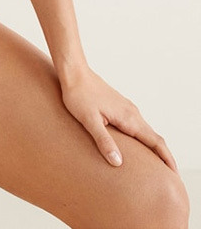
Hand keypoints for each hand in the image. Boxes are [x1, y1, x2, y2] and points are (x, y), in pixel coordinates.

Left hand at [59, 65, 178, 172]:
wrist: (74, 72)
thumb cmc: (79, 95)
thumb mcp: (89, 120)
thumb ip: (103, 141)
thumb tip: (118, 162)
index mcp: (128, 117)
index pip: (155, 141)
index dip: (166, 158)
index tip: (174, 174)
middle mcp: (132, 112)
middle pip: (154, 137)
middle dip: (163, 156)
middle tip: (168, 176)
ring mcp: (126, 108)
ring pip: (145, 130)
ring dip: (153, 147)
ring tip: (155, 166)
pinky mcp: (119, 106)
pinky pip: (136, 125)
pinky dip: (142, 138)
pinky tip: (135, 146)